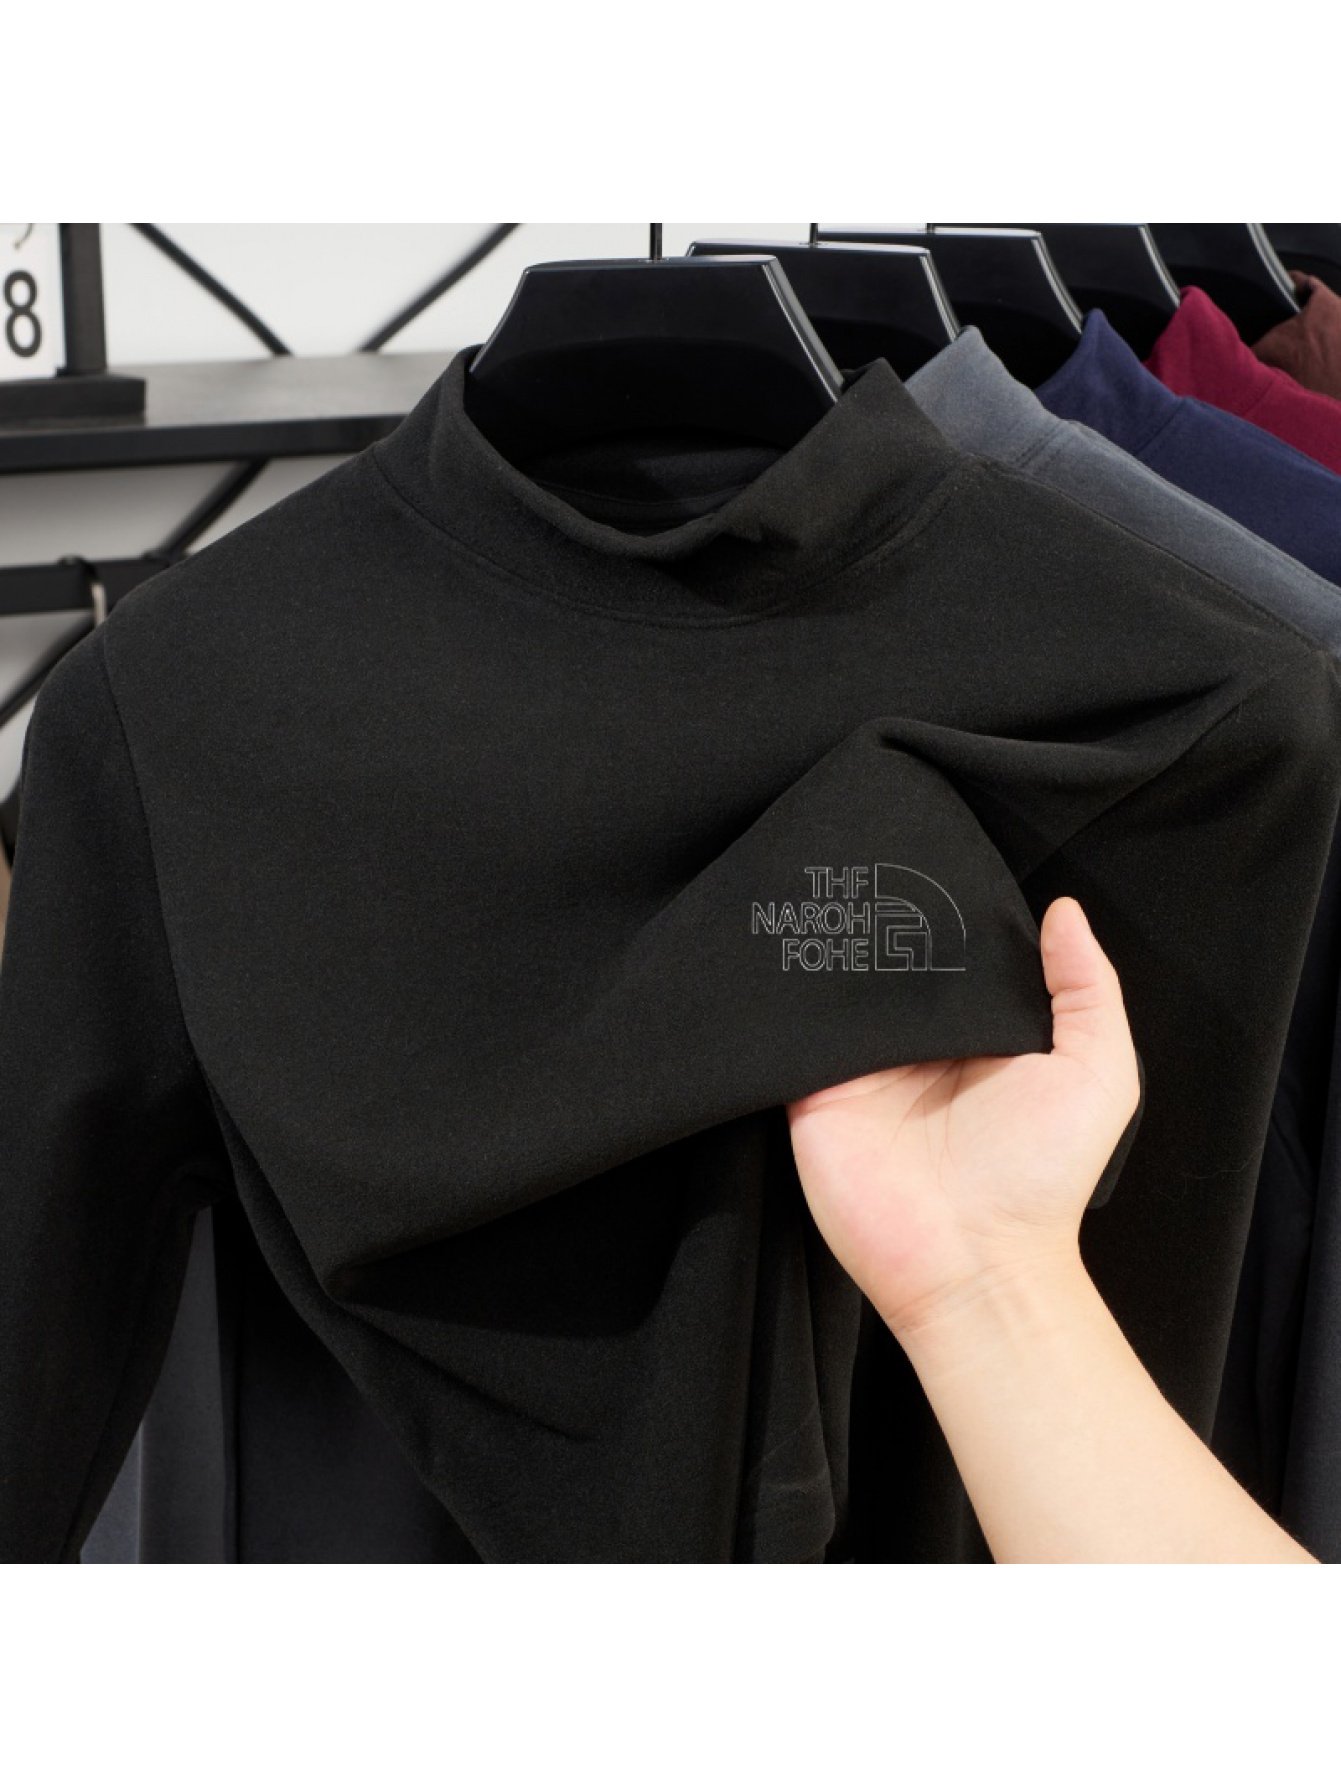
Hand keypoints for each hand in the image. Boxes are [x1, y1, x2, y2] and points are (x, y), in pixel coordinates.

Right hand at [787, 897, 1139, 1340]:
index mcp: (979, 1033)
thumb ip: (1086, 988)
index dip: (946, 908)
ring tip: (822, 882)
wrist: (974, 1262)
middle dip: (882, 917)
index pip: (953, 953)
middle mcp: (917, 1046)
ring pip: (839, 987)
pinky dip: (787, 995)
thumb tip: (1063, 911)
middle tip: (866, 853)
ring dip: (833, 946)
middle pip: (891, 963)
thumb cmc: (1042, 1176)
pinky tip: (789, 946)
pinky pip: (792, 1032)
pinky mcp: (813, 1090)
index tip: (929, 851)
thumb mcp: (1096, 1071)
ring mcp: (861, 1068)